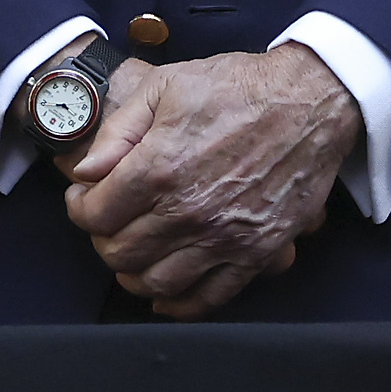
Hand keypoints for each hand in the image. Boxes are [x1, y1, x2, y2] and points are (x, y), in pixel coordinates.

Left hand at [60, 45, 360, 317]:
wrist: (309, 101)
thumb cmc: (237, 87)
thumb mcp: (165, 87)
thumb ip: (117, 132)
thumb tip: (84, 172)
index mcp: (159, 169)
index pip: (94, 216)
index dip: (80, 208)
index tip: (87, 198)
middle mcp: (188, 211)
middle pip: (119, 254)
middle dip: (104, 239)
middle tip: (111, 223)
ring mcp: (224, 238)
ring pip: (156, 283)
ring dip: (135, 273)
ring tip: (136, 253)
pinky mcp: (256, 253)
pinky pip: (208, 297)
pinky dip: (179, 304)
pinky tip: (165, 294)